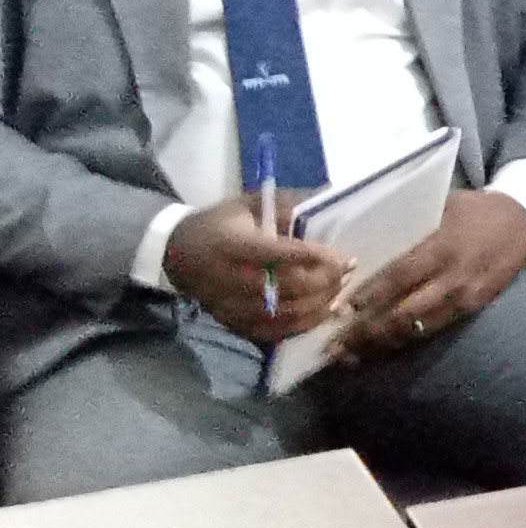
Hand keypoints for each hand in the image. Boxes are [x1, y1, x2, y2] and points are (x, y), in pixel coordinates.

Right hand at [162, 200, 350, 343]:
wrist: (177, 253)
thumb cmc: (221, 224)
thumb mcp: (248, 204)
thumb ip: (287, 203)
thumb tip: (331, 195)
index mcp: (230, 244)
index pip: (276, 254)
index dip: (312, 257)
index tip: (342, 255)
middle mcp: (227, 278)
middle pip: (284, 287)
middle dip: (323, 281)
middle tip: (346, 272)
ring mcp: (228, 305)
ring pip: (282, 314)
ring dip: (318, 304)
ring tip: (341, 290)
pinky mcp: (231, 323)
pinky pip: (272, 332)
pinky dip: (302, 325)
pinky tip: (323, 312)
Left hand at [333, 191, 525, 359]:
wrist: (525, 220)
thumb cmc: (475, 208)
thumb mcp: (441, 206)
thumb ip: (408, 225)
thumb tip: (363, 238)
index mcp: (443, 246)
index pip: (399, 276)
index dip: (369, 295)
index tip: (339, 309)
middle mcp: (454, 277)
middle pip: (406, 311)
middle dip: (369, 331)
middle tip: (336, 345)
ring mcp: (466, 296)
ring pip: (420, 327)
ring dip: (384, 342)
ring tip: (353, 354)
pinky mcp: (474, 306)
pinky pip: (436, 327)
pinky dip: (408, 338)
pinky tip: (386, 346)